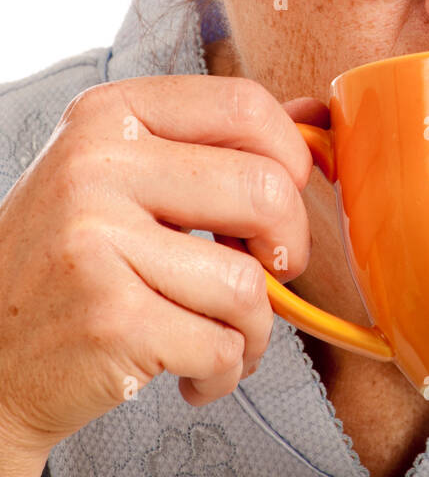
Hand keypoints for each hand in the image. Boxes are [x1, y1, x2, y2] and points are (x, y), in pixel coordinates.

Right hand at [0, 75, 313, 473]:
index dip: (289, 156)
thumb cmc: (67, 262)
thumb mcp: (121, 175)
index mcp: (109, 116)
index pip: (243, 105)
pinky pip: (222, 344)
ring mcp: (97, 242)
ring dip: (255, 329)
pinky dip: (225, 371)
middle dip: (289, 247)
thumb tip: (312, 113)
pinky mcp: (109, 319)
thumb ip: (211, 142)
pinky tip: (193, 371)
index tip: (285, 195)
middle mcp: (96, 166)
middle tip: (266, 273)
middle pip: (264, 190)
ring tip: (223, 337)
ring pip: (248, 284)